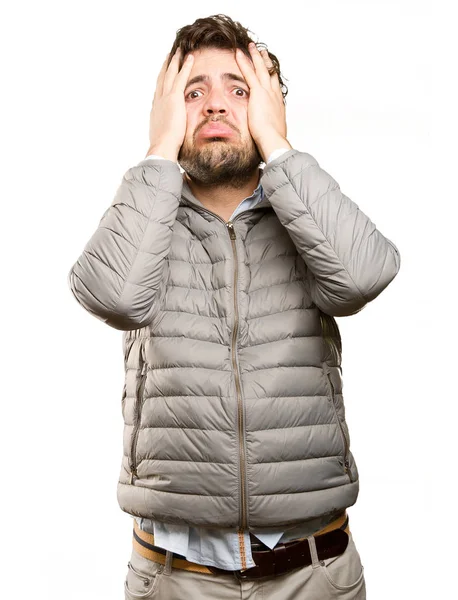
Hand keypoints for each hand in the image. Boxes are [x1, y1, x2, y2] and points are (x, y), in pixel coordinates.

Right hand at [146, 48, 193, 160]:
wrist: (162, 147)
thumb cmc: (164, 148)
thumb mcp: (164, 137)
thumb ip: (167, 132)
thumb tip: (169, 137)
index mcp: (156, 110)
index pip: (159, 91)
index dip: (162, 80)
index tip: (164, 72)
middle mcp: (158, 100)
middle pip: (162, 78)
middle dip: (166, 66)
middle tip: (169, 55)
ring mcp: (165, 98)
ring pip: (170, 73)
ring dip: (175, 60)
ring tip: (179, 50)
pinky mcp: (174, 98)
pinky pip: (181, 77)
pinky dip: (185, 66)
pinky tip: (191, 57)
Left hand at [235, 43, 291, 160]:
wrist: (273, 140)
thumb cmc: (272, 141)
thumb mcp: (273, 133)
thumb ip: (269, 130)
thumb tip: (268, 136)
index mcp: (278, 105)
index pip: (274, 87)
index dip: (272, 77)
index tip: (270, 71)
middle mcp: (274, 95)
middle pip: (271, 73)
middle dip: (266, 62)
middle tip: (263, 52)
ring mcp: (267, 92)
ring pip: (261, 69)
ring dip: (256, 56)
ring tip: (252, 46)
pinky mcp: (257, 93)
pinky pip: (249, 73)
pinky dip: (244, 62)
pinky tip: (238, 53)